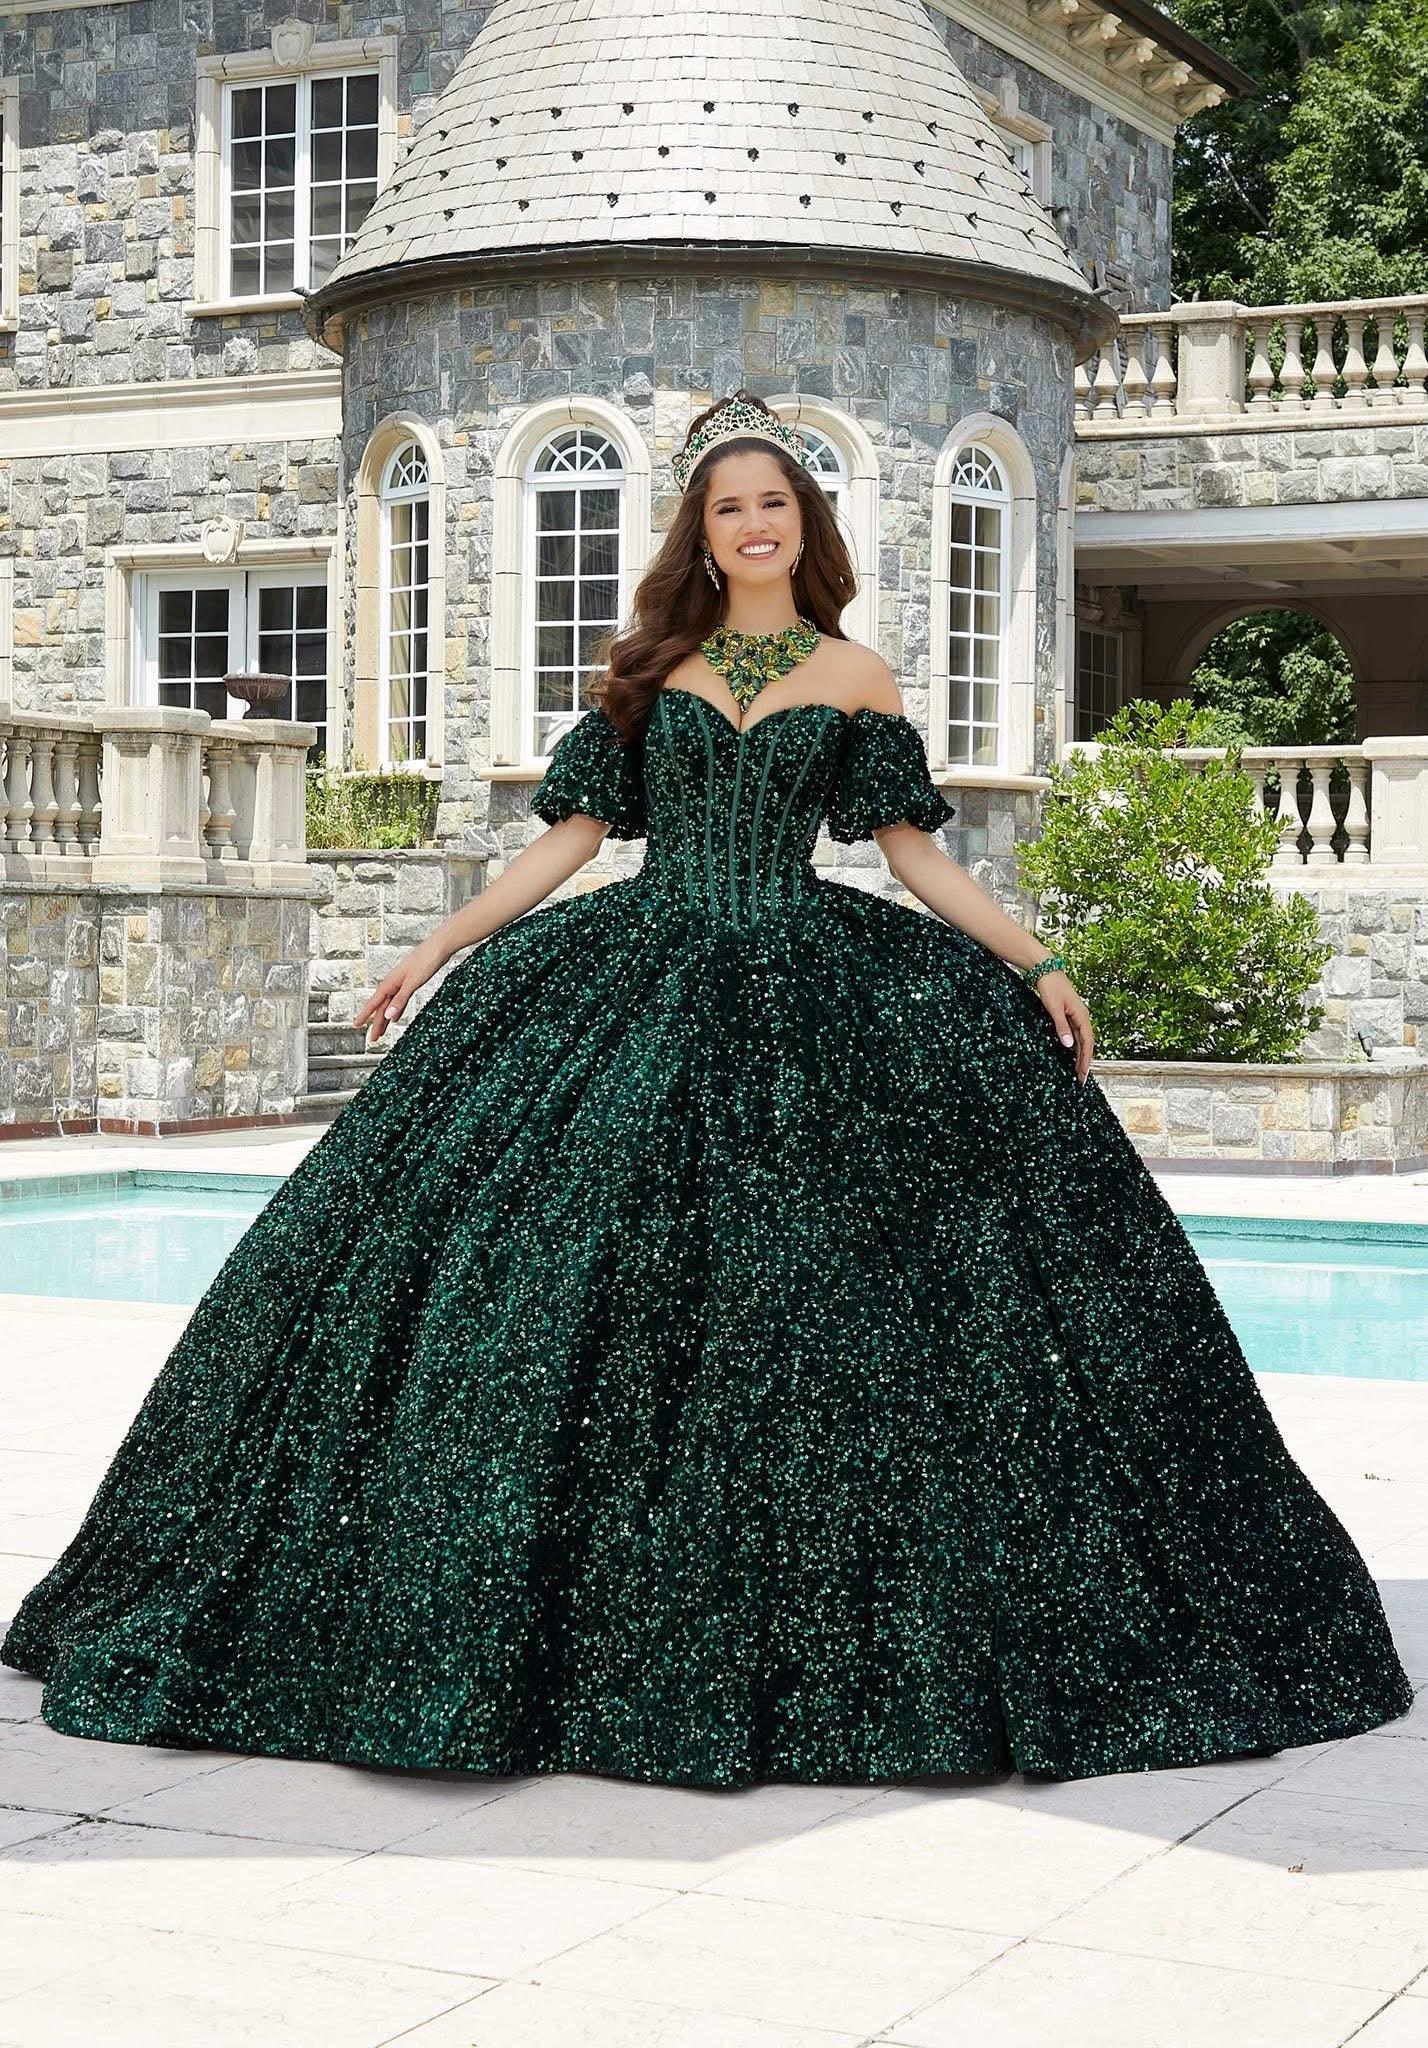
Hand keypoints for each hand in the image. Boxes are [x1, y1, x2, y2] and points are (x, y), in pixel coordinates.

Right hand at [353, 936, 449, 1045]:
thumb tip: (388, 1016)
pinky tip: (395, 1017)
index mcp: (390, 982)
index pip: (374, 1003)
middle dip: (376, 1023)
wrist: (439, 947)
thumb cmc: (426, 961)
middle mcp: (393, 982)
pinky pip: (399, 1000)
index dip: (365, 1015)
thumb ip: (400, 1000)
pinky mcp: (410, 982)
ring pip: (389, 1004)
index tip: (356, 1025)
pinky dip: (396, 1010)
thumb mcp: (413, 983)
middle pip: (381, 1006)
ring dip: (385, 1018)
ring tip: (381, 1032)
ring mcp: (401, 982)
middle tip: (373, 1039)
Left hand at [1033, 969, 1094, 1084]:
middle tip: (1080, 1080)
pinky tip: (1070, 1055)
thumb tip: (1068, 1046)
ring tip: (1077, 1072)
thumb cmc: (1050, 987)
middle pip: (1086, 1044)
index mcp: (1082, 1016)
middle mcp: (1082, 1017)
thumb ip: (1061, 1027)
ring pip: (1081, 1040)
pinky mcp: (1068, 1015)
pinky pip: (1075, 1034)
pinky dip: (1074, 1046)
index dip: (1086, 1060)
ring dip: (1079, 1056)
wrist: (1045, 970)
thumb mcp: (1054, 1008)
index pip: (1088, 1043)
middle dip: (1084, 1062)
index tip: (1083, 1075)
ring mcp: (1076, 1016)